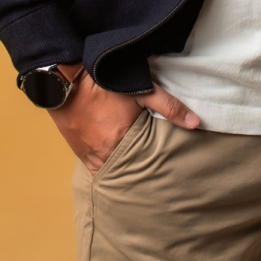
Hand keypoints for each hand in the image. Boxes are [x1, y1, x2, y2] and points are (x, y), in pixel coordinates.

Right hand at [47, 64, 199, 175]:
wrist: (64, 80)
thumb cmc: (103, 84)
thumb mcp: (141, 91)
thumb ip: (169, 107)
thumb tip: (196, 123)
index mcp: (120, 144)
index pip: (141, 169)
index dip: (151, 173)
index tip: (162, 177)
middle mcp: (103, 155)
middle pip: (124, 174)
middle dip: (136, 177)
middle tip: (150, 180)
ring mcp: (88, 155)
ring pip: (108, 172)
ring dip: (119, 172)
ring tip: (134, 175)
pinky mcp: (78, 150)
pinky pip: (93, 167)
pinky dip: (104, 167)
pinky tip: (113, 165)